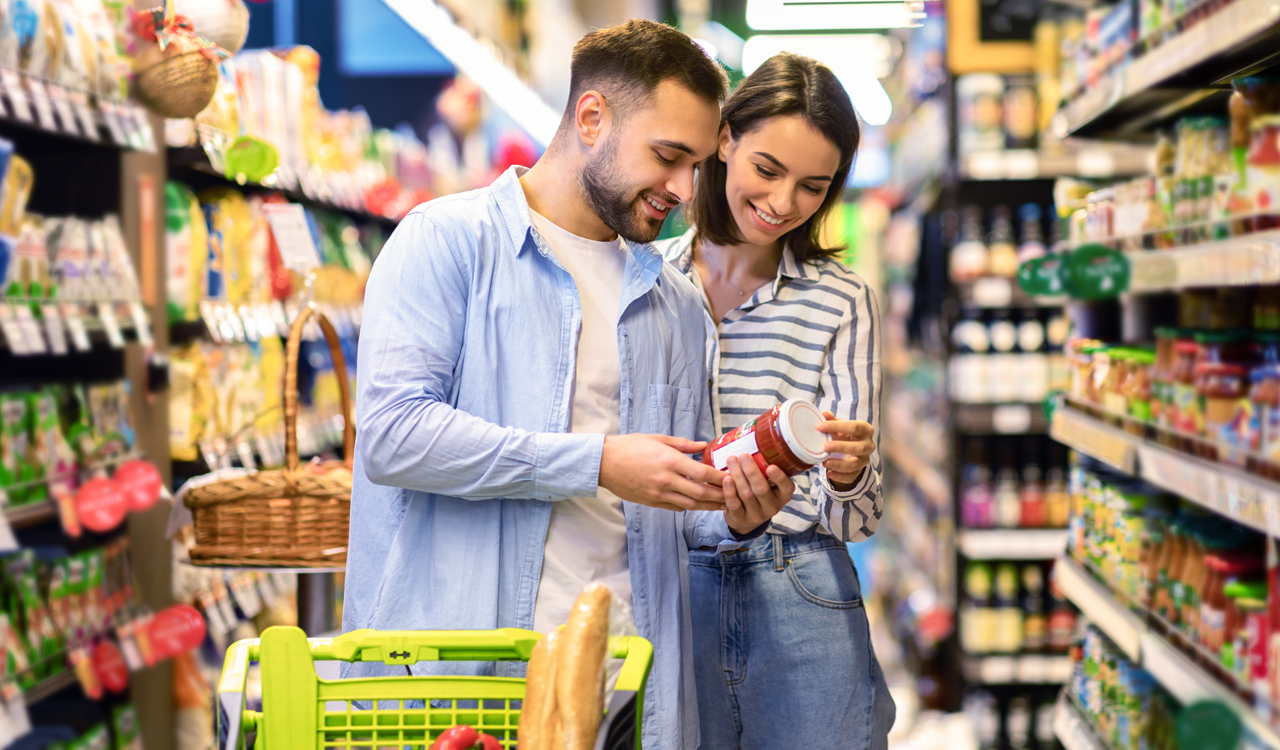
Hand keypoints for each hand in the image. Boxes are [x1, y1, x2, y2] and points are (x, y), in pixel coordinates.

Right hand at [599, 434, 726, 511]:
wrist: (604, 463)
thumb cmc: (630, 446)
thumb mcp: (658, 439)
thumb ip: (683, 444)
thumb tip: (704, 445)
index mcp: (669, 461)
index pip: (702, 473)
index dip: (719, 477)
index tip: (731, 478)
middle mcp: (666, 480)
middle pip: (700, 493)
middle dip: (719, 496)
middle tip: (733, 496)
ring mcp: (658, 493)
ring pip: (690, 504)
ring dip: (708, 506)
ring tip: (722, 505)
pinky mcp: (651, 502)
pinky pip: (675, 507)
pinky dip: (688, 506)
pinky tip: (698, 505)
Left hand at [721, 455, 795, 535]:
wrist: (746, 519)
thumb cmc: (758, 494)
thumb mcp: (769, 484)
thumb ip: (765, 469)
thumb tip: (754, 440)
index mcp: (782, 495)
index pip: (786, 488)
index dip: (780, 478)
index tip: (771, 467)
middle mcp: (772, 506)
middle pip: (761, 489)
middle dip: (751, 471)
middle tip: (744, 455)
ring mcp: (756, 514)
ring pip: (746, 495)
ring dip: (738, 476)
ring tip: (731, 460)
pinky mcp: (740, 519)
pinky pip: (734, 504)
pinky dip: (729, 491)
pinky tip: (726, 479)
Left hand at [815, 411, 874, 488]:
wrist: (851, 449)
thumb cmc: (845, 434)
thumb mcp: (840, 426)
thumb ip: (832, 420)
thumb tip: (823, 414)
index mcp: (865, 430)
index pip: (855, 427)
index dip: (838, 426)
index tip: (821, 427)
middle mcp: (868, 445)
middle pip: (858, 447)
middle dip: (841, 447)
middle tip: (825, 446)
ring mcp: (864, 460)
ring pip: (855, 464)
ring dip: (839, 464)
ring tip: (825, 462)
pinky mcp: (859, 471)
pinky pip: (851, 476)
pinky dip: (840, 476)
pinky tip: (829, 473)